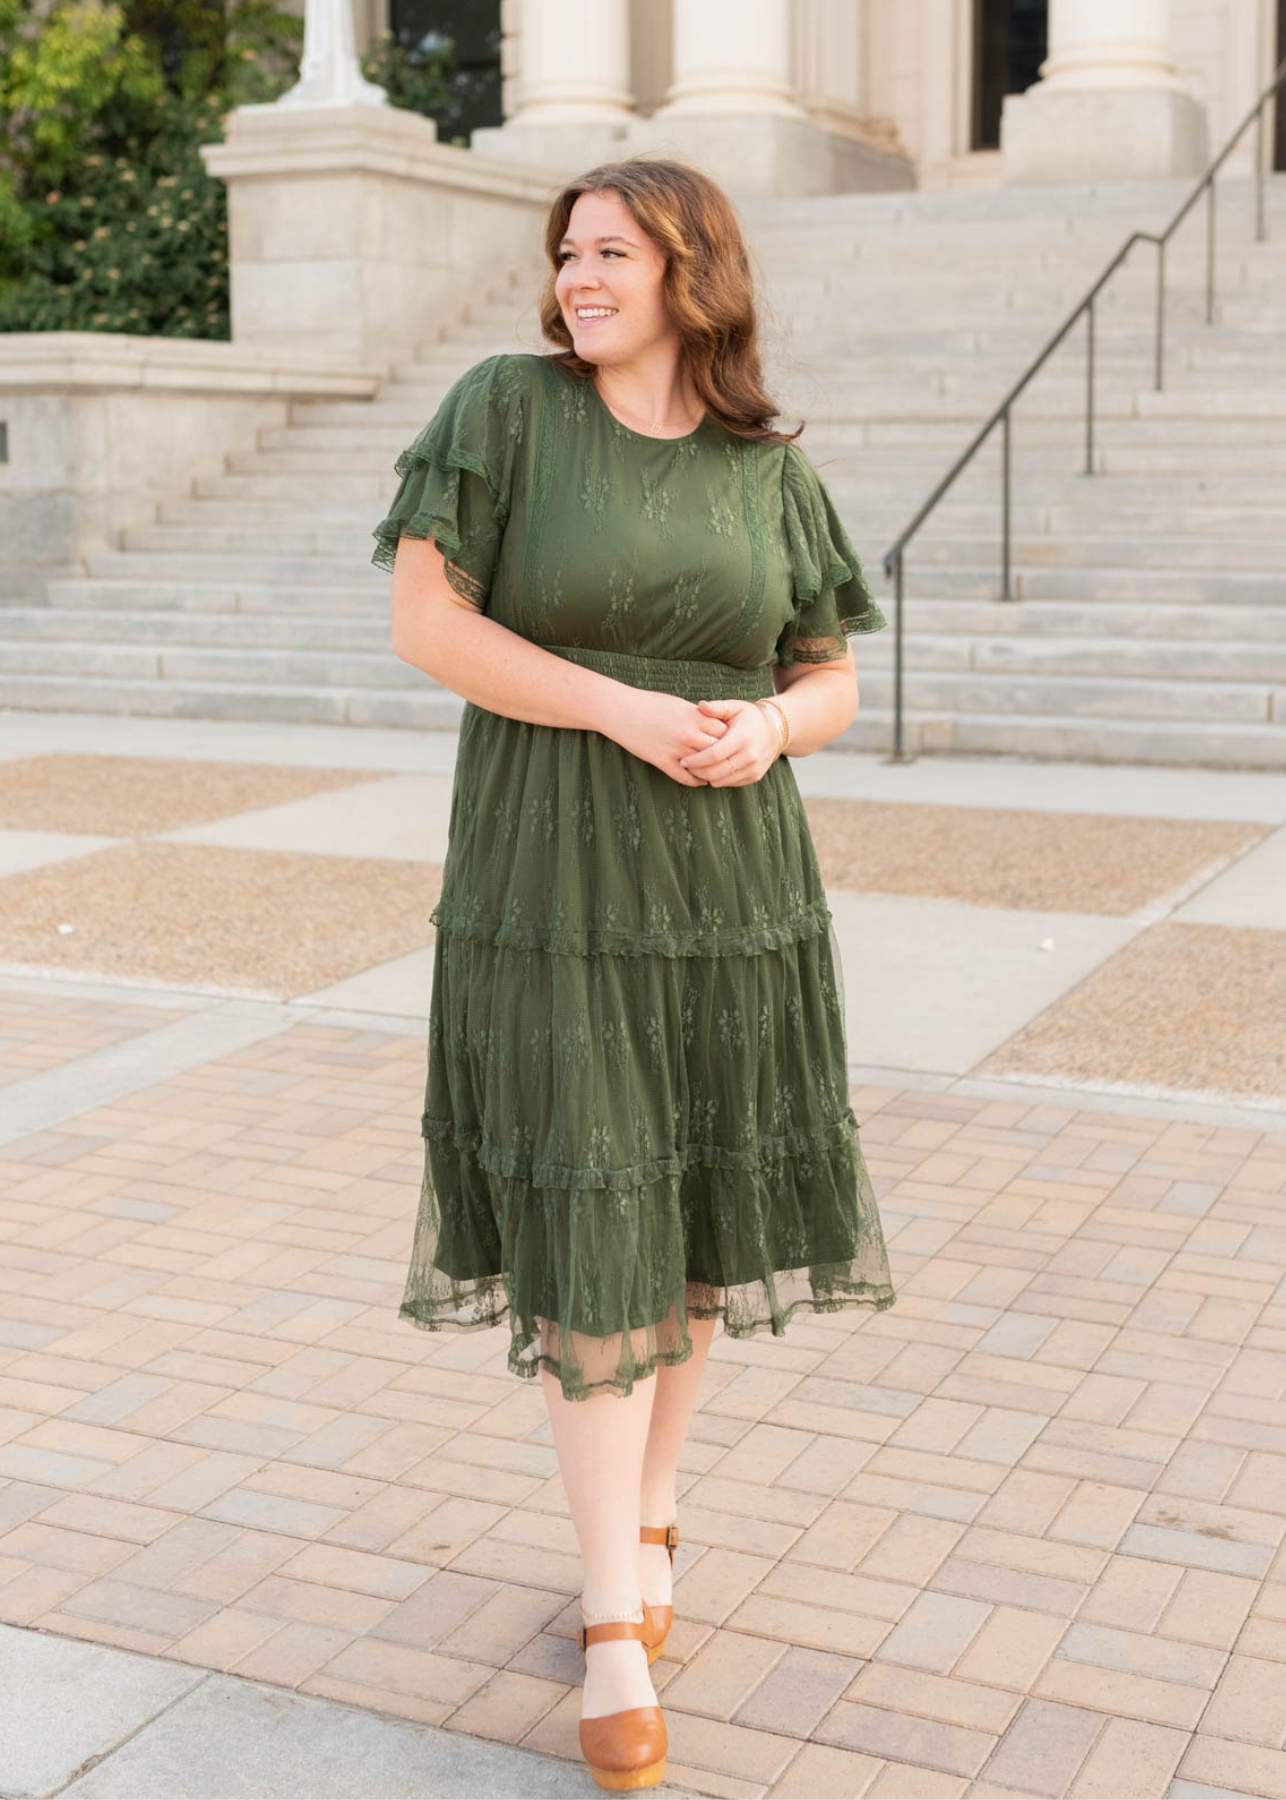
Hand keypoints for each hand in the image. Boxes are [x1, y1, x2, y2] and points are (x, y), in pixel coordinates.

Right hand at [607, 689, 732, 785]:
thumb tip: (713, 724)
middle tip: (729, 760)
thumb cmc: (650, 703)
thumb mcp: (678, 704)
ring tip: (717, 773)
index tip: (731, 741)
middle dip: (724, 755)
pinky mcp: (662, 761)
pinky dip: (696, 781)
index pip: (724, 731)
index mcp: (694, 716)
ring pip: (704, 766)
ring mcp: (675, 749)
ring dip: (711, 770)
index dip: (729, 737)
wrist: (621, 710)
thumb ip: (697, 716)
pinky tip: (700, 780)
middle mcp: (688, 733)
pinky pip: (685, 778)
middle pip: (718, 750)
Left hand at [680, 698, 780, 785]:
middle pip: (716, 771)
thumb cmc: (749, 717)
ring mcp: (754, 768)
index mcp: (742, 737)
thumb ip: (717, 707)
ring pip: (722, 781)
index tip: (683, 760)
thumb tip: (701, 705)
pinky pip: (730, 783)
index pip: (714, 754)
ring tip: (696, 767)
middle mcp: (750, 755)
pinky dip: (718, 779)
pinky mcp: (755, 776)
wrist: (775, 730)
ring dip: (706, 776)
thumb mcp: (735, 706)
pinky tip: (711, 769)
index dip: (696, 760)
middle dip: (697, 771)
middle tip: (685, 766)